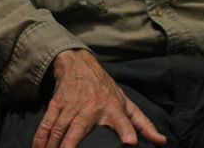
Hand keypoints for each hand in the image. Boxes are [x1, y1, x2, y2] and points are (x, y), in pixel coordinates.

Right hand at [32, 49, 166, 147]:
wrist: (79, 63)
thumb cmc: (106, 89)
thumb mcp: (126, 103)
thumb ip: (143, 125)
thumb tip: (162, 142)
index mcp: (113, 108)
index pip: (123, 120)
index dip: (126, 130)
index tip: (130, 142)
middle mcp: (91, 107)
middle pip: (79, 128)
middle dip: (71, 145)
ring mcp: (71, 105)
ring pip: (60, 128)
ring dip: (52, 145)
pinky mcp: (57, 103)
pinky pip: (47, 122)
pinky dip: (41, 136)